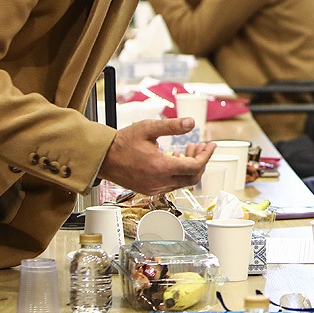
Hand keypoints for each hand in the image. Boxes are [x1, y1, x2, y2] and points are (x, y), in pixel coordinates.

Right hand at [97, 118, 212, 193]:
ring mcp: (154, 188)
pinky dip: (178, 173)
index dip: (206, 156)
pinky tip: (175, 159)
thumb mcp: (148, 128)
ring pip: (183, 182)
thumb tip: (191, 122)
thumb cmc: (122, 143)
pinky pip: (172, 185)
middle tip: (201, 147)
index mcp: (161, 167)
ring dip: (190, 167)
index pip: (194, 166)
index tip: (211, 145)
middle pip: (192, 177)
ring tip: (188, 150)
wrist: (103, 158)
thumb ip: (171, 126)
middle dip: (200, 161)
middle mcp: (159, 182)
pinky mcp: (149, 190)